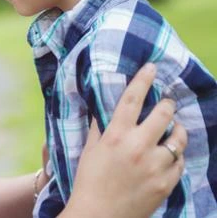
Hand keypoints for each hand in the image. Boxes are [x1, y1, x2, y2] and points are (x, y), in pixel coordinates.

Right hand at [63, 63, 186, 217]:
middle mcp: (138, 146)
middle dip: (167, 104)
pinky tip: (170, 155)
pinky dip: (176, 155)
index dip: (143, 79)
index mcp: (116, 135)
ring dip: (177, 130)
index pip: (132, 99)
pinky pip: (180, 162)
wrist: (98, 215)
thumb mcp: (90, 150)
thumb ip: (99, 128)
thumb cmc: (89, 181)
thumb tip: (102, 110)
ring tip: (174, 129)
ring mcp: (155, 165)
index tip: (152, 67)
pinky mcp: (166, 183)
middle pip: (163, 113)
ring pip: (178, 137)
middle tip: (166, 103)